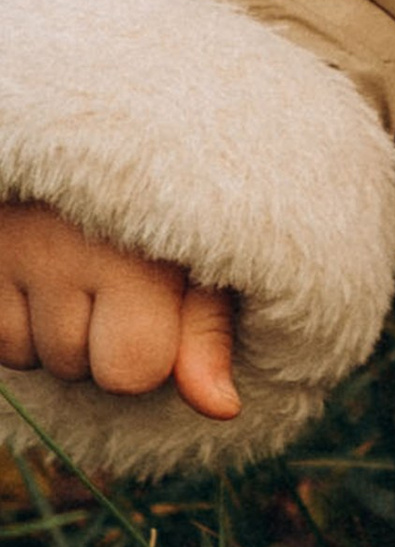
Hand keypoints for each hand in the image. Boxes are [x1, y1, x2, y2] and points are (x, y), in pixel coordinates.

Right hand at [0, 201, 237, 416]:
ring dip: (55, 333)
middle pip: (76, 368)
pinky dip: (18, 323)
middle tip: (114, 283)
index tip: (158, 308)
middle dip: (98, 346)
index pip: (132, 371)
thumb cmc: (164, 203)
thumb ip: (208, 331)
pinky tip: (42, 278)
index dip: (149, 356)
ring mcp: (10, 252)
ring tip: (78, 272)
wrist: (90, 137)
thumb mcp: (201, 258)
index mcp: (135, 254)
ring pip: (30, 356)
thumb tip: (221, 409)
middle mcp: (63, 253)